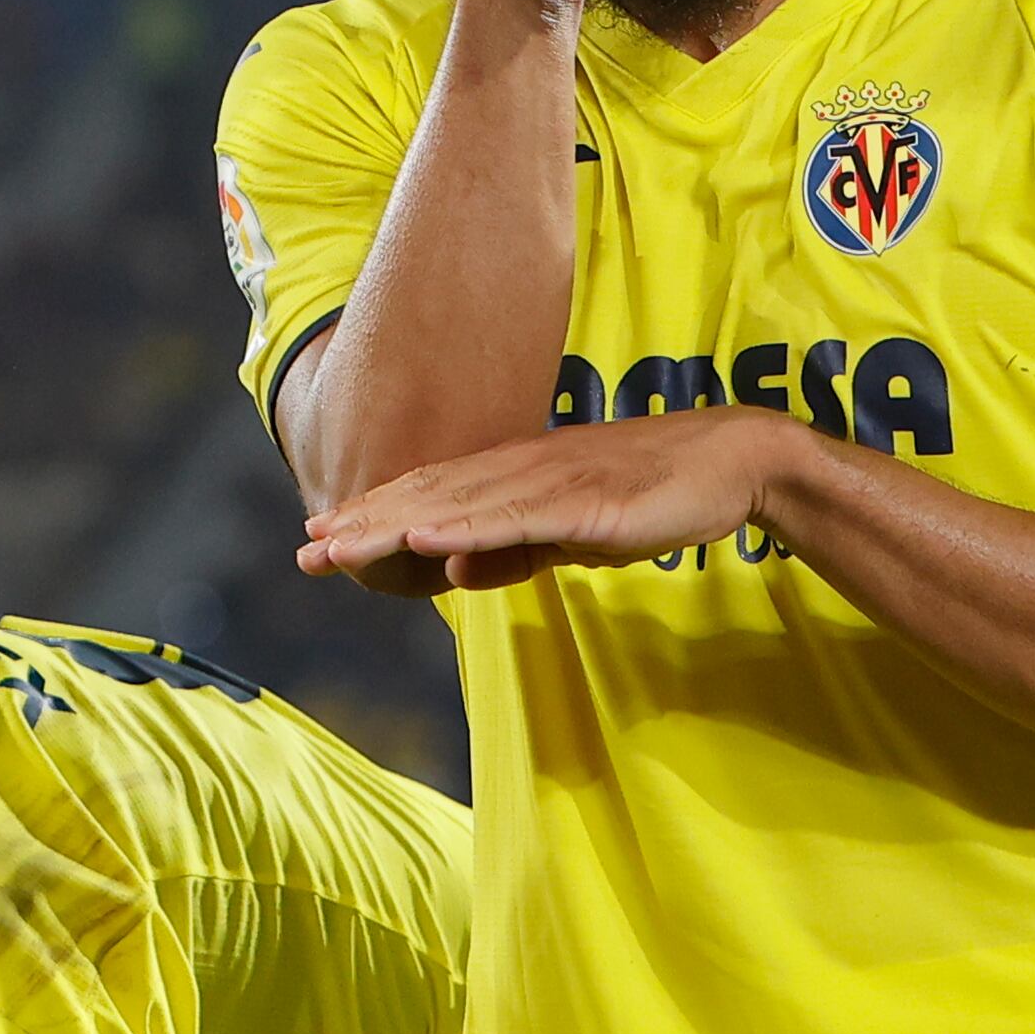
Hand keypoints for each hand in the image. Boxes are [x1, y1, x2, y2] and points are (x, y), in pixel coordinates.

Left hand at [299, 408, 803, 588]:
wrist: (728, 464)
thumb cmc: (648, 497)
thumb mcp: (567, 535)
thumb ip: (511, 551)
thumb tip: (450, 570)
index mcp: (515, 475)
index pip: (429, 494)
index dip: (372, 514)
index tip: (321, 536)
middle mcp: (522, 471)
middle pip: (428, 498)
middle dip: (364, 523)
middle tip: (306, 549)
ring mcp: (551, 483)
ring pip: (458, 508)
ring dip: (394, 527)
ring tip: (341, 545)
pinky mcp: (586, 503)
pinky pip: (518, 519)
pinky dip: (467, 529)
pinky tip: (425, 539)